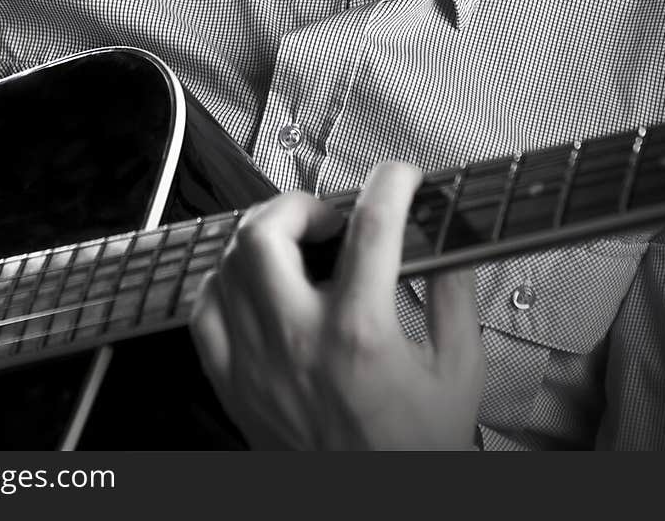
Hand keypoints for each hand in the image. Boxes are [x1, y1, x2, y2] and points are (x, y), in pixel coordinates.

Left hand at [190, 160, 484, 449]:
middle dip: (300, 204)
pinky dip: (224, 282)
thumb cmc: (414, 453)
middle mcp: (300, 341)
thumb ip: (453, 298)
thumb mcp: (459, 372)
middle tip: (328, 215)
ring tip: (294, 241)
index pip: (371, 226)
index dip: (390, 183)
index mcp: (362, 333)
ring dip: (262, 236)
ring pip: (229, 263)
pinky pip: (205, 310)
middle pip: (268, 233)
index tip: (400, 177)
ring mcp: (258, 362)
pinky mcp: (234, 384)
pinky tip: (252, 283)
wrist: (375, 512)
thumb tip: (448, 244)